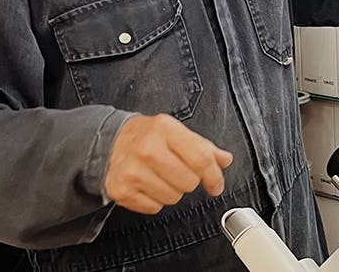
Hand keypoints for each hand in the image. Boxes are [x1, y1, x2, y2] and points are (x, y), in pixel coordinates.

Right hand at [104, 114, 232, 214]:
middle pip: (188, 181)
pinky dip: (156, 200)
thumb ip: (204, 147)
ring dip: (173, 191)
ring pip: (173, 197)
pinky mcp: (121, 190)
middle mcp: (146, 149)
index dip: (214, 175)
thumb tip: (225, 160)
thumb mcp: (177, 132)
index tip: (216, 184)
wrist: (113, 141)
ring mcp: (132, 171)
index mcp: (165, 129)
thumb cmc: (150, 136)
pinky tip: (149, 185)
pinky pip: (154, 208)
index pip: (200, 158)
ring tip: (162, 176)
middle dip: (190, 180)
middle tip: (179, 172)